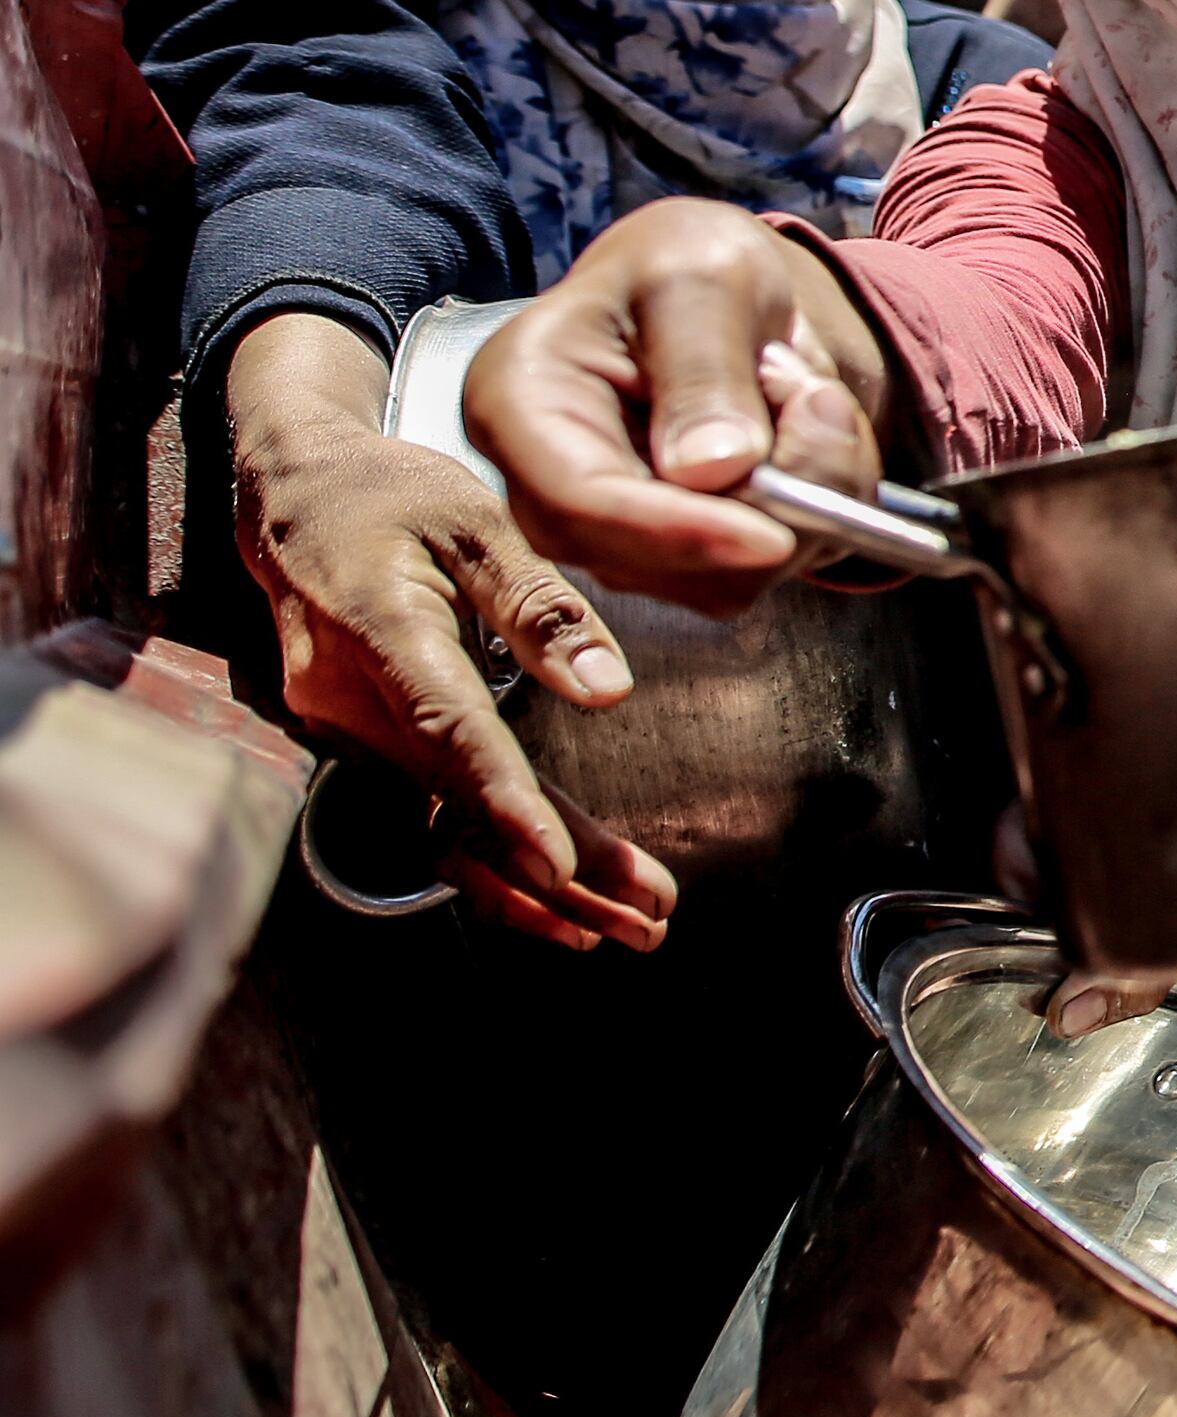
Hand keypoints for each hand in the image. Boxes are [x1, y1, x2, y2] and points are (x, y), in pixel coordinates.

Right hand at [229, 315, 677, 952]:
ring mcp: (344, 727)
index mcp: (381, 630)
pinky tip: (556, 894)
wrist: (290, 492)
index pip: (450, 732)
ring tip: (625, 925)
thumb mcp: (477, 521)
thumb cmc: (389, 495)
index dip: (505, 806)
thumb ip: (541, 607)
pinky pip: (426, 808)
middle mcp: (348, 698)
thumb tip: (606, 688)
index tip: (562, 866)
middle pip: (456, 802)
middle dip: (553, 874)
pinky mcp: (358, 739)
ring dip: (528, 883)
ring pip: (441, 821)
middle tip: (646, 921)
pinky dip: (491, 853)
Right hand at [462, 198, 896, 616]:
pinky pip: (760, 571)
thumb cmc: (689, 267)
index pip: (578, 498)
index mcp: (520, 398)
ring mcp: (609, 528)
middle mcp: (547, 480)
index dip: (678, 531)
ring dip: (801, 501)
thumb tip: (712, 473)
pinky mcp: (672, 554)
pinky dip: (815, 514)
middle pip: (648, 558)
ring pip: (718, 581)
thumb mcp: (703, 278)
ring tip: (799, 395)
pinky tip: (802, 439)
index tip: (774, 537)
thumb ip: (705, 367)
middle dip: (760, 508)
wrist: (721, 294)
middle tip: (818, 400)